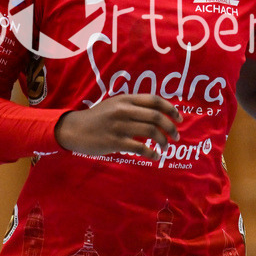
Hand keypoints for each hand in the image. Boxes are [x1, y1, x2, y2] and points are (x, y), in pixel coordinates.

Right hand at [55, 94, 181, 159]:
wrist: (75, 129)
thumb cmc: (98, 118)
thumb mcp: (115, 104)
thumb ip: (133, 105)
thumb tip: (158, 112)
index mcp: (126, 99)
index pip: (154, 100)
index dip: (171, 109)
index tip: (180, 118)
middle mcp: (124, 110)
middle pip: (156, 116)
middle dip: (170, 127)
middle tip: (176, 136)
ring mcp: (119, 126)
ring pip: (151, 132)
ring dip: (163, 141)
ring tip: (165, 147)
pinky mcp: (115, 141)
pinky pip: (140, 148)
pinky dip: (152, 153)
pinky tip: (155, 156)